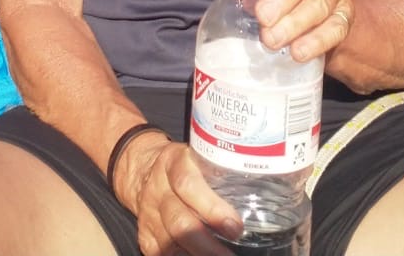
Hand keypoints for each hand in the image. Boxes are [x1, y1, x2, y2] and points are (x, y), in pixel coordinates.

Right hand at [115, 134, 240, 255]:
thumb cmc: (184, 165)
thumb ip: (220, 172)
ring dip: (197, 254)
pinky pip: (161, 252)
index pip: (188, 185)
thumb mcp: (198, 157)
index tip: (235, 227)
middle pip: (179, 221)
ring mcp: (150, 214)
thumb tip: (261, 199)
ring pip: (169, 241)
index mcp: (174, 164)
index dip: (212, 208)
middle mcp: (158, 190)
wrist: (142, 168)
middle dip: (207, 244)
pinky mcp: (145, 234)